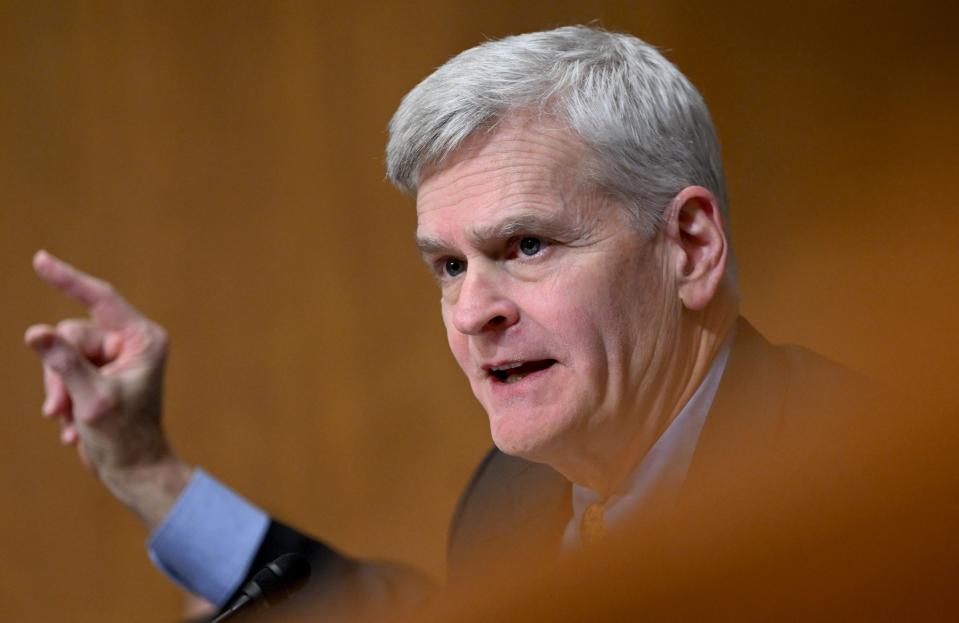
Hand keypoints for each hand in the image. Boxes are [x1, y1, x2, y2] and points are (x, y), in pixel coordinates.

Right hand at [25, 250, 188, 526]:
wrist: (133, 470)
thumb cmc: (124, 438)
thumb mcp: (90, 400)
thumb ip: (63, 364)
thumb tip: (35, 332)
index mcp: (143, 339)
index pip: (101, 299)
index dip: (68, 279)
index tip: (40, 260)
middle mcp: (131, 342)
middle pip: (71, 333)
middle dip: (58, 371)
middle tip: (59, 407)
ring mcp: (114, 358)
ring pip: (61, 353)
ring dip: (58, 389)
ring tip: (66, 422)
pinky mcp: (99, 374)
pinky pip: (63, 369)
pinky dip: (62, 397)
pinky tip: (72, 428)